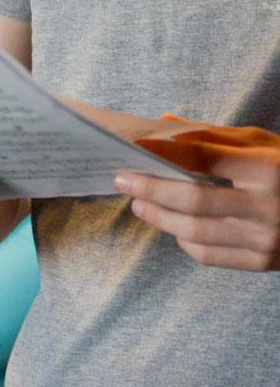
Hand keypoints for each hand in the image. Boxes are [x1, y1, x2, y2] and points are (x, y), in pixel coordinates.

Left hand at [115, 121, 279, 270]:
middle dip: (151, 189)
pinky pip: (210, 255)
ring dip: (159, 217)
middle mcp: (267, 206)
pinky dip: (184, 240)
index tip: (133, 147)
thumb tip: (164, 124)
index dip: (163, 153)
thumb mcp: (261, 142)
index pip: (202, 159)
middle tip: (122, 179)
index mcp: (266, 168)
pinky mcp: (263, 263)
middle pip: (194, 200)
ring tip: (137, 203)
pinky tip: (171, 226)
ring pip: (196, 232)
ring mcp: (266, 240)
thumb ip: (212, 135)